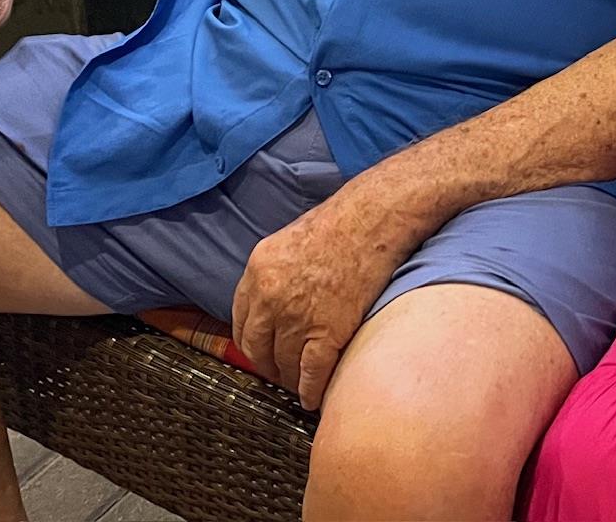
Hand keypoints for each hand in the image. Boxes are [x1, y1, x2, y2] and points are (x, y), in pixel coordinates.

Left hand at [232, 185, 405, 408]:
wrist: (374, 218)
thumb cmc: (341, 221)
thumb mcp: (288, 240)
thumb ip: (274, 273)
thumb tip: (274, 301)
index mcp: (258, 271)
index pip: (240, 321)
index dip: (251, 342)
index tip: (261, 352)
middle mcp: (270, 297)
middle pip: (257, 348)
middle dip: (267, 366)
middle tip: (278, 373)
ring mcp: (298, 317)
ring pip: (284, 365)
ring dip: (291, 380)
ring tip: (299, 385)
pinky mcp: (328, 332)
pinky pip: (312, 373)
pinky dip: (311, 390)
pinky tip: (313, 397)